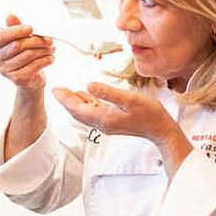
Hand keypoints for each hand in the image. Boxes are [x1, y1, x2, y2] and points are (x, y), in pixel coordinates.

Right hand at [0, 14, 54, 91]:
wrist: (30, 80)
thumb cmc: (25, 57)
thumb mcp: (21, 40)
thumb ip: (16, 29)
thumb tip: (10, 15)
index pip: (2, 36)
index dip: (17, 31)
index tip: (31, 28)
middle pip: (17, 46)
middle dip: (36, 41)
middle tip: (49, 39)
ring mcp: (6, 71)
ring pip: (27, 55)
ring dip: (43, 50)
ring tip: (52, 48)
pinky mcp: (17, 79)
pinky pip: (34, 66)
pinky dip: (45, 60)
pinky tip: (51, 58)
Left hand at [52, 83, 192, 175]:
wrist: (161, 129)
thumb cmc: (149, 113)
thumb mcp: (129, 99)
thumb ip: (108, 93)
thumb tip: (88, 85)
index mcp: (104, 118)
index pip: (78, 109)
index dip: (65, 99)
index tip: (55, 90)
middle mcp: (102, 123)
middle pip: (78, 112)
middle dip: (66, 101)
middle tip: (56, 89)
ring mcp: (107, 123)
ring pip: (85, 113)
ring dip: (75, 102)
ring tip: (66, 92)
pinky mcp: (113, 122)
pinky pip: (94, 112)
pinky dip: (86, 104)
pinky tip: (85, 96)